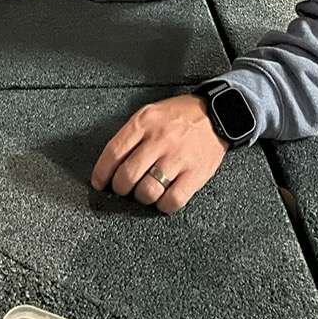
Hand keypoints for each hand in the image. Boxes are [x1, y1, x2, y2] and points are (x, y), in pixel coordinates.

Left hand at [89, 93, 228, 214]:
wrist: (218, 113)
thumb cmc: (180, 115)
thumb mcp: (151, 113)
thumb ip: (132, 134)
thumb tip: (112, 163)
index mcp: (145, 122)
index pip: (113, 152)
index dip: (102, 172)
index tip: (99, 182)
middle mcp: (159, 139)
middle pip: (127, 175)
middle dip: (120, 188)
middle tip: (123, 189)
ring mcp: (178, 157)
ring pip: (148, 191)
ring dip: (141, 197)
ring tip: (144, 192)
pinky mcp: (195, 173)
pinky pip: (172, 200)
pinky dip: (163, 205)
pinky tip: (163, 199)